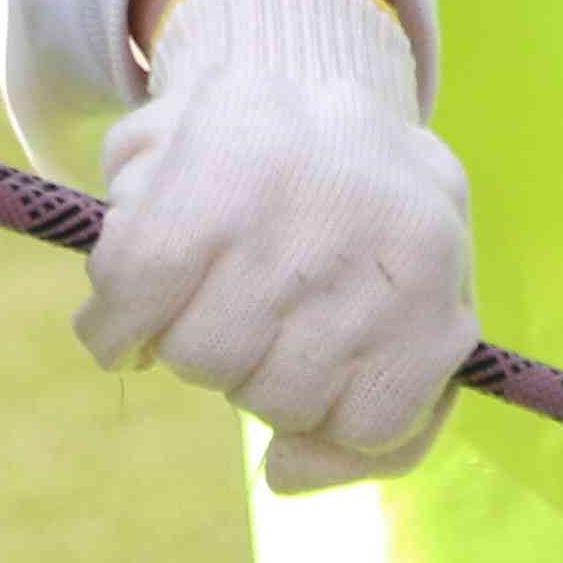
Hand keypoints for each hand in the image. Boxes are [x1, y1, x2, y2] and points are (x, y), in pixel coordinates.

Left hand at [85, 0, 469, 492]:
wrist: (367, 131)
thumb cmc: (242, 150)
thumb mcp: (165, 137)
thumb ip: (123, 213)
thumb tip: (131, 350)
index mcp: (244, 128)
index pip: (145, 266)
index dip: (115, 323)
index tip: (116, 337)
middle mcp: (329, 192)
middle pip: (203, 351)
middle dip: (192, 348)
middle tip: (216, 312)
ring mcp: (397, 265)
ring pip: (278, 404)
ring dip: (258, 384)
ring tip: (274, 331)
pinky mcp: (447, 326)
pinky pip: (363, 435)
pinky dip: (328, 430)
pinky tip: (323, 377)